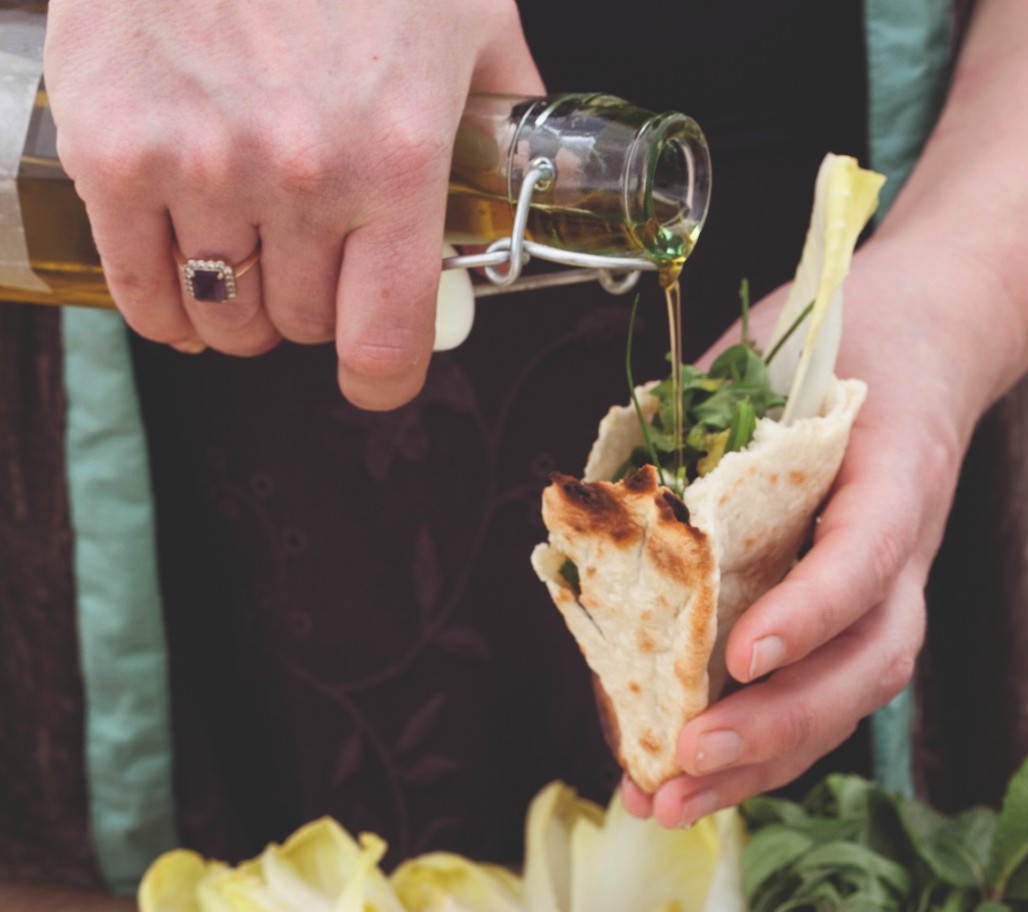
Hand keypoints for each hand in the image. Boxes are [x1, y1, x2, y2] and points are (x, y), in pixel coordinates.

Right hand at [44, 0, 540, 407]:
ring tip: (242, 259)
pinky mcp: (114, 148)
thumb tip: (533, 165)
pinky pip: (139, 287)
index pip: (385, 344)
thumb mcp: (462, 6)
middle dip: (306, 304)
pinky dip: (159, 303)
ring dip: (233, 304)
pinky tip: (176, 284)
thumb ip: (503, 98)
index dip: (380, 378)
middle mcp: (302, 178)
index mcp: (396, 157)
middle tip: (304, 254)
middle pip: (298, 327)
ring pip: (220, 315)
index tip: (371, 373)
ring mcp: (201, 167)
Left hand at [621, 238, 992, 828]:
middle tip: (688, 758)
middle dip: (775, 724)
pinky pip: (814, 707)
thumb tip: (595, 507)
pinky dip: (750, 755)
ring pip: (843, 705)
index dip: (810, 610)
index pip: (864, 557)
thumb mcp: (767, 356)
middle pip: (865, 663)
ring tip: (667, 804)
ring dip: (756, 766)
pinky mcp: (855, 632)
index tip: (744, 652)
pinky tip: (678, 784)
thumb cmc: (838, 343)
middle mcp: (905, 556)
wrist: (921, 346)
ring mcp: (887, 602)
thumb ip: (698, 424)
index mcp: (894, 472)